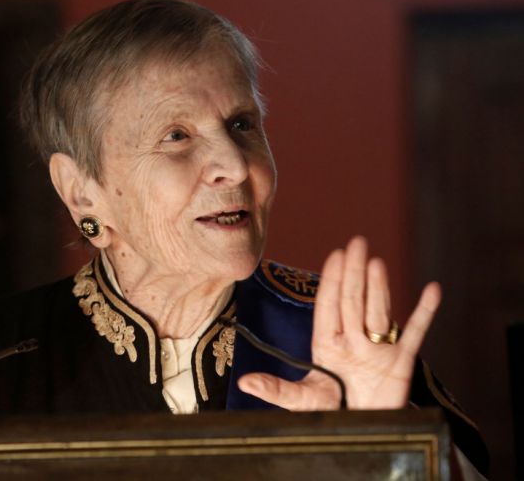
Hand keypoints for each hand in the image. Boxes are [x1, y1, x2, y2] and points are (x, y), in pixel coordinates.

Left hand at [238, 236, 440, 409]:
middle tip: (357, 243)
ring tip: (376, 262)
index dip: (332, 280)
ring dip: (378, 289)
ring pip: (379, 313)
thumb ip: (277, 390)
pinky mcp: (402, 363)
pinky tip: (432, 290)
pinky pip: (415, 333)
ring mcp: (378, 349)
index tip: (336, 255)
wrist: (364, 433)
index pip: (329, 306)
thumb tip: (245, 382)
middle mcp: (353, 340)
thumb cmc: (332, 414)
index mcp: (328, 345)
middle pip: (353, 302)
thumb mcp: (303, 401)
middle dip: (354, 273)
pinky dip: (424, 312)